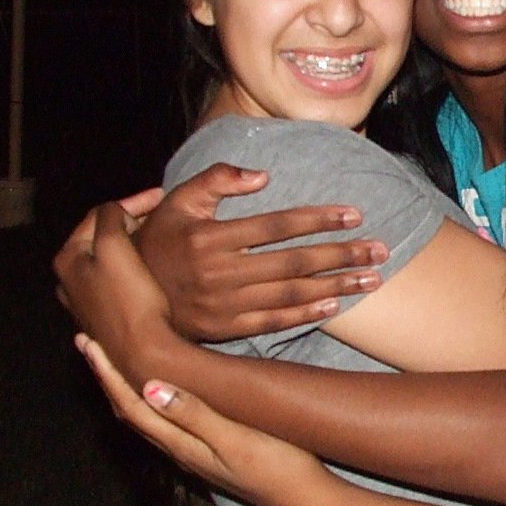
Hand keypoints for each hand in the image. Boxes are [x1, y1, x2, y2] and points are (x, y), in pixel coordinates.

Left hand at [54, 201, 177, 385]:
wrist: (144, 351)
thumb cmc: (130, 298)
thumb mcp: (116, 247)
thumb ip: (111, 218)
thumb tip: (116, 211)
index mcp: (68, 260)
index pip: (98, 216)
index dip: (131, 202)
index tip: (162, 196)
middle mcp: (71, 281)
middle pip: (103, 238)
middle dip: (132, 223)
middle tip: (162, 216)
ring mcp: (89, 302)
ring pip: (113, 259)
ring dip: (136, 245)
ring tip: (162, 237)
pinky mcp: (109, 316)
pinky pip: (122, 280)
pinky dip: (138, 267)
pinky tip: (157, 267)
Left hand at [75, 333, 329, 505]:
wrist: (305, 498)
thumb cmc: (277, 466)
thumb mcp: (235, 439)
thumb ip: (194, 415)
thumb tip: (149, 388)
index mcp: (182, 445)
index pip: (132, 406)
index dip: (107, 375)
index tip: (89, 344)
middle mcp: (181, 450)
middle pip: (131, 411)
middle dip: (108, 378)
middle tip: (90, 344)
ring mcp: (196, 453)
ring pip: (147, 418)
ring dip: (125, 388)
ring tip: (115, 363)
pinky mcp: (211, 451)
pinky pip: (166, 422)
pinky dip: (150, 399)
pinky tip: (161, 391)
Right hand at [135, 162, 390, 341]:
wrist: (125, 295)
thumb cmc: (159, 239)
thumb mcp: (177, 200)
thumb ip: (216, 180)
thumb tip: (262, 175)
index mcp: (210, 238)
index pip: (277, 226)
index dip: (318, 219)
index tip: (354, 214)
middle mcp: (220, 273)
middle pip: (294, 262)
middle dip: (342, 254)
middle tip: (381, 249)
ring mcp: (224, 306)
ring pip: (291, 293)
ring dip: (336, 286)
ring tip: (373, 278)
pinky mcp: (226, 330)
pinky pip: (273, 322)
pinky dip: (305, 313)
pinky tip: (336, 304)